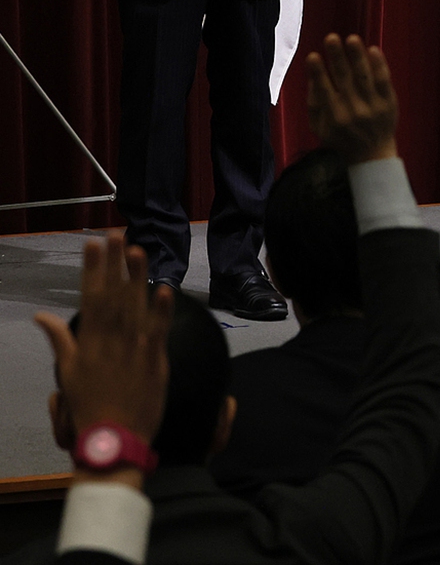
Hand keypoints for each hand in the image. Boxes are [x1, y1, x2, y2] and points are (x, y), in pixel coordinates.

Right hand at [35, 229, 173, 448]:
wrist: (112, 440)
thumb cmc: (88, 406)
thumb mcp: (66, 372)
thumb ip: (59, 340)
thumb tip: (41, 316)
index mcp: (87, 343)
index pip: (90, 297)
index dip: (92, 269)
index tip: (93, 244)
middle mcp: (109, 342)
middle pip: (112, 296)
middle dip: (113, 263)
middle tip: (115, 233)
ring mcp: (133, 351)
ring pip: (135, 308)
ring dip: (137, 278)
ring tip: (137, 249)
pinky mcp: (155, 362)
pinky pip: (158, 332)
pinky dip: (161, 311)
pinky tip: (164, 289)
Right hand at [307, 33, 399, 162]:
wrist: (372, 156)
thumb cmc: (340, 139)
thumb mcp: (319, 127)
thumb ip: (313, 103)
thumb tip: (313, 76)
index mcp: (334, 117)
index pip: (324, 90)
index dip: (318, 73)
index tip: (312, 55)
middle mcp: (354, 111)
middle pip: (345, 79)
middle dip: (337, 57)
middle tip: (331, 37)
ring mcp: (374, 106)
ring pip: (365, 76)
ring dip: (358, 56)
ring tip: (352, 39)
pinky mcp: (389, 103)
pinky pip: (384, 81)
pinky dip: (379, 65)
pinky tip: (373, 50)